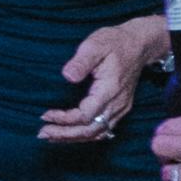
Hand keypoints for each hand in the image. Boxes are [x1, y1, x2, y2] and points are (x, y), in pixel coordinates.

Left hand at [42, 14, 167, 143]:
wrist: (138, 45)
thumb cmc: (114, 42)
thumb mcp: (95, 44)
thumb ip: (81, 61)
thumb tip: (67, 76)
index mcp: (110, 89)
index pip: (86, 115)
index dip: (65, 119)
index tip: (45, 115)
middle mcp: (118, 103)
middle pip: (91, 130)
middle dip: (65, 134)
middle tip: (42, 133)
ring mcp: (120, 108)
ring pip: (97, 133)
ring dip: (73, 138)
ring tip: (50, 136)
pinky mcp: (120, 109)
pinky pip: (103, 129)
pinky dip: (84, 135)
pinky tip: (68, 134)